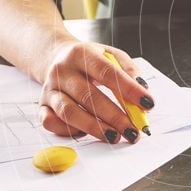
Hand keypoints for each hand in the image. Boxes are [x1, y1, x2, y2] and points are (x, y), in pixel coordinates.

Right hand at [38, 39, 153, 142]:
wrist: (55, 56)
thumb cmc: (89, 59)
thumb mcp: (110, 54)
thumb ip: (128, 69)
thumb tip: (142, 89)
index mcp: (81, 53)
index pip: (107, 72)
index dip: (129, 89)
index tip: (148, 103)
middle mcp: (62, 70)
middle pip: (88, 96)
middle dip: (114, 116)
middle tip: (133, 130)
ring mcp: (50, 89)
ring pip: (69, 112)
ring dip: (94, 128)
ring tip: (115, 137)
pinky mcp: (42, 105)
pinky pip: (50, 122)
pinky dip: (68, 131)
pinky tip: (86, 133)